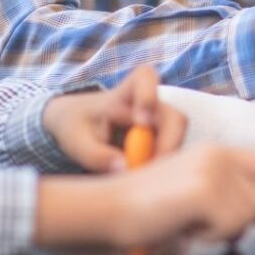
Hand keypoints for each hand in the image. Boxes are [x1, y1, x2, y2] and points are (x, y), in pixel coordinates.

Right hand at [35, 144, 254, 249]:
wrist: (107, 206)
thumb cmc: (144, 206)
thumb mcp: (192, 186)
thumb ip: (225, 190)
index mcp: (216, 150)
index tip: (245, 215)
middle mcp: (218, 154)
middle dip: (248, 216)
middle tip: (216, 228)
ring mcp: (213, 171)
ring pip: (250, 212)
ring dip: (226, 229)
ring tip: (195, 227)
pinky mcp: (204, 192)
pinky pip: (231, 226)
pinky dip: (212, 237)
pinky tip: (187, 231)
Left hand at [42, 66, 187, 171]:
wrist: (81, 125)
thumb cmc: (78, 126)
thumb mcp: (77, 141)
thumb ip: (97, 155)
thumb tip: (125, 169)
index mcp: (127, 89)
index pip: (146, 79)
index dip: (149, 98)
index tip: (142, 122)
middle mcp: (153, 100)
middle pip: (175, 119)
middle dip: (166, 146)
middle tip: (146, 171)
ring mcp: (162, 119)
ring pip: (177, 139)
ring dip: (162, 160)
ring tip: (135, 175)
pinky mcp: (165, 137)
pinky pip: (172, 152)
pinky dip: (158, 166)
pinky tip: (138, 175)